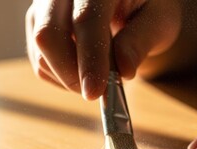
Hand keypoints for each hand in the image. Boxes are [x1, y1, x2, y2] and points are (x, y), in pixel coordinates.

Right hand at [26, 0, 180, 99]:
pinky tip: (86, 71)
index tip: (95, 91)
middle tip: (99, 93)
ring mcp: (45, 4)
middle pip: (49, 33)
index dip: (90, 58)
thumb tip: (123, 70)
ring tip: (101, 77)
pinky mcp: (37, 21)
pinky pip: (39, 58)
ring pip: (40, 49)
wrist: (129, 0)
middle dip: (71, 74)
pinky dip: (61, 76)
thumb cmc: (148, 7)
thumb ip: (141, 41)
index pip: (87, 19)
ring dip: (68, 77)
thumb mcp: (159, 20)